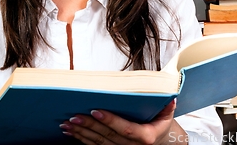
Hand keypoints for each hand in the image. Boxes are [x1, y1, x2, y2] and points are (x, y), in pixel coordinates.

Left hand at [59, 99, 187, 143]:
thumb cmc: (161, 124)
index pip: (126, 129)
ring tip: (67, 124)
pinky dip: (82, 140)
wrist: (162, 143)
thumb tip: (169, 95)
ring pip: (99, 143)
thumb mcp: (167, 114)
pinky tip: (70, 133)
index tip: (95, 111)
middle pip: (108, 137)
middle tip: (73, 116)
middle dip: (89, 126)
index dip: (110, 120)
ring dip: (81, 134)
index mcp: (146, 137)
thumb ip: (167, 105)